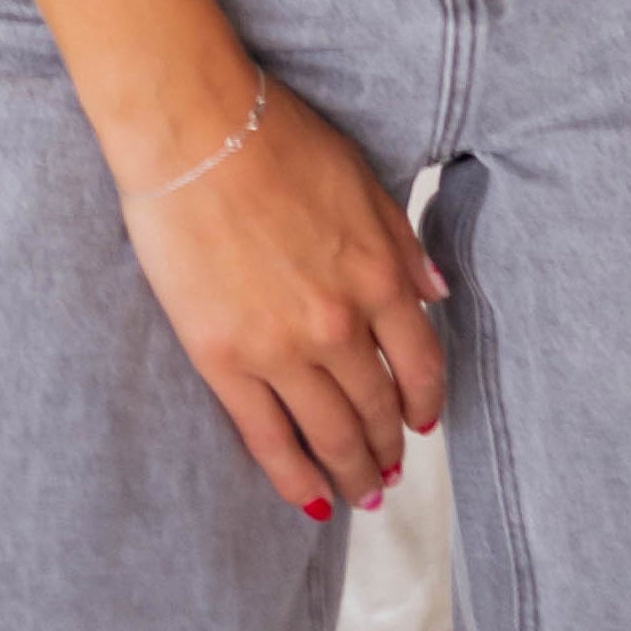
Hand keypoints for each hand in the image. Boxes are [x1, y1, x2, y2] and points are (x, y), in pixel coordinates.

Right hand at [119, 75, 448, 519]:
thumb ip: (400, 241)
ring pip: (330, 434)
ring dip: (352, 472)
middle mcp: (339, 324)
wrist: (192, 133)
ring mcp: (281, 349)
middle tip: (390, 471)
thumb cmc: (274, 138)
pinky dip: (294, 478)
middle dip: (388, 447)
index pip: (421, 362)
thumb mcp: (359, 179)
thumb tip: (437, 291)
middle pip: (376, 408)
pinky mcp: (225, 361)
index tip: (424, 421)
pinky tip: (310, 497)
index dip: (425, 400)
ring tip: (360, 493)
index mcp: (379, 275)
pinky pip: (268, 439)